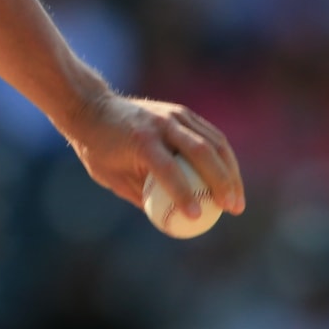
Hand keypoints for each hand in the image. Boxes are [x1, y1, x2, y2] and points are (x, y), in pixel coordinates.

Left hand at [61, 90, 245, 219]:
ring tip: (237, 200)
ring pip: (214, 142)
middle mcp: (161, 124)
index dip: (184, 194)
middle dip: (222, 183)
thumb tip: (167, 222)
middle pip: (201, 152)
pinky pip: (210, 135)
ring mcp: (174, 114)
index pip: (168, 169)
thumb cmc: (97, 147)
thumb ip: (140, 196)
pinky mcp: (181, 111)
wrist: (91, 106)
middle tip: (231, 210)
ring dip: (231, 172)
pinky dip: (224, 157)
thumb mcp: (110, 175)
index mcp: (140, 139)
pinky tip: (230, 179)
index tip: (197, 217)